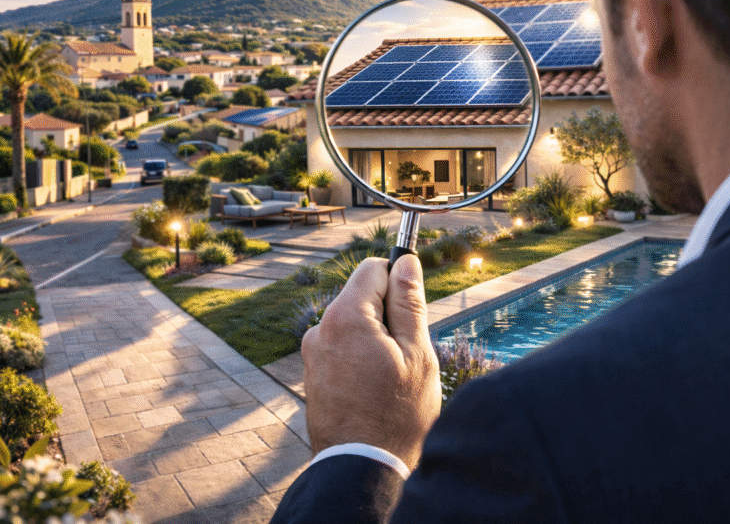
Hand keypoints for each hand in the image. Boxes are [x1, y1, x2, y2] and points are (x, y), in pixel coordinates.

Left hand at [301, 254, 440, 469]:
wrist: (362, 468)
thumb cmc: (397, 413)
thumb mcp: (417, 352)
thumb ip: (410, 303)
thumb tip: (407, 262)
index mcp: (345, 317)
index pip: (373, 268)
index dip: (399, 282)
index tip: (413, 309)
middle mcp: (320, 329)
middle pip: (362, 297)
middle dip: (388, 315)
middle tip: (405, 354)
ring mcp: (313, 353)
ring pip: (355, 325)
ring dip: (376, 339)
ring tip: (390, 379)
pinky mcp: (312, 373)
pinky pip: (343, 349)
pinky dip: (361, 358)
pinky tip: (373, 390)